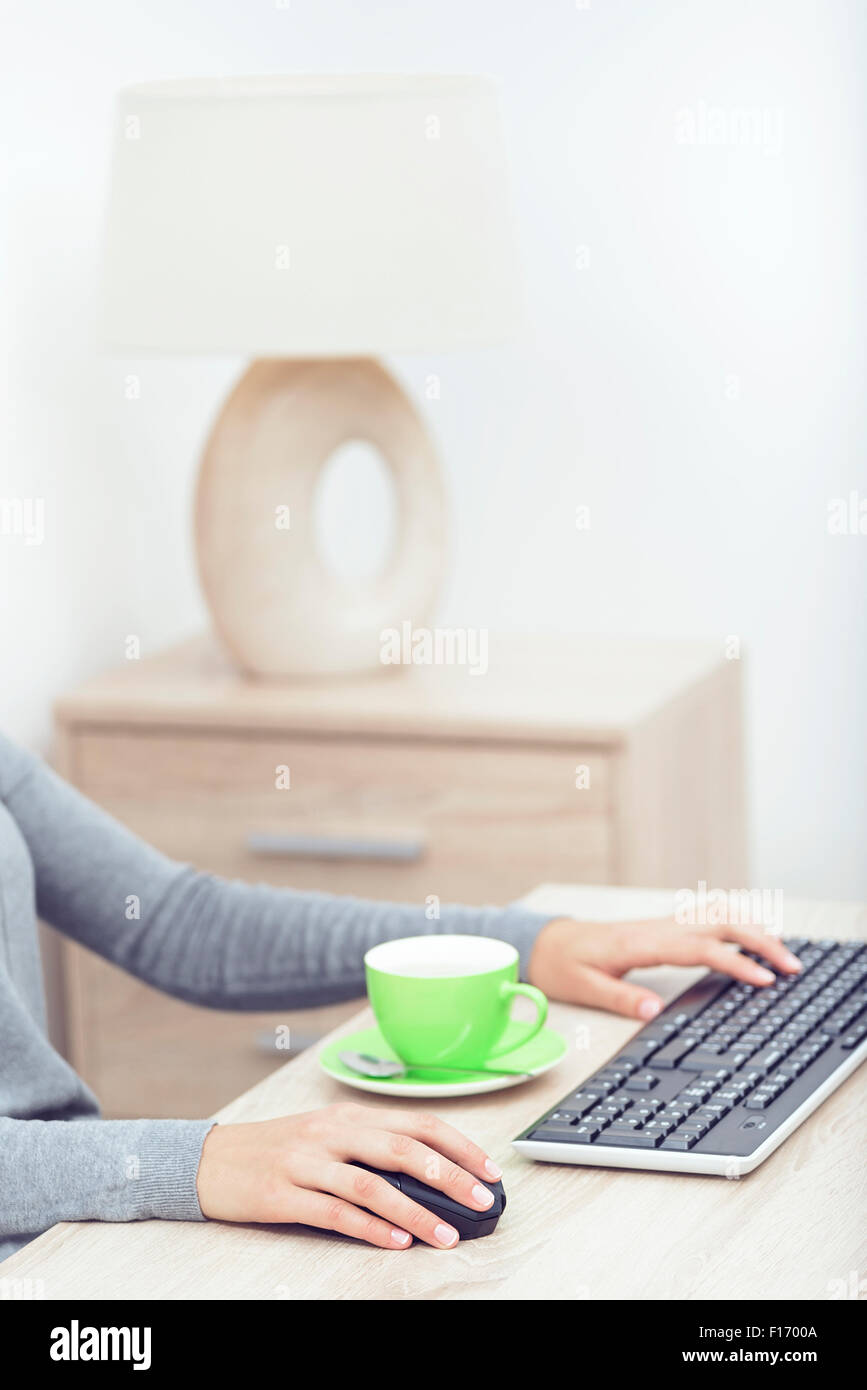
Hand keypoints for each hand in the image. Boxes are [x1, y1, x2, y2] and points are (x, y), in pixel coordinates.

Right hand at [196, 1101, 501, 1249]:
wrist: (209, 1160)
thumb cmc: (277, 1151)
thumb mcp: (326, 1137)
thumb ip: (370, 1148)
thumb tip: (432, 1175)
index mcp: (347, 1116)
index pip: (415, 1123)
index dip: (457, 1145)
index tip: (488, 1170)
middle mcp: (330, 1132)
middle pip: (400, 1148)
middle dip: (448, 1174)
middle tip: (479, 1200)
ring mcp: (304, 1162)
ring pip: (371, 1183)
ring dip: (413, 1211)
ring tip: (444, 1234)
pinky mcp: (280, 1194)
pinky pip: (332, 1212)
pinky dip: (368, 1227)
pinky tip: (393, 1241)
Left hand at [527, 917, 801, 1019]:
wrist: (547, 942)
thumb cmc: (564, 965)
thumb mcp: (583, 987)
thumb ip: (619, 998)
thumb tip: (653, 1011)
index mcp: (641, 943)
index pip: (700, 948)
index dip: (735, 962)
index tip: (764, 979)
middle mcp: (657, 928)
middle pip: (719, 924)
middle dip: (760, 941)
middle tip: (791, 967)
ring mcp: (662, 923)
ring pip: (716, 913)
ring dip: (752, 926)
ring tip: (783, 951)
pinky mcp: (663, 926)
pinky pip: (706, 915)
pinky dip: (735, 919)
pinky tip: (752, 932)